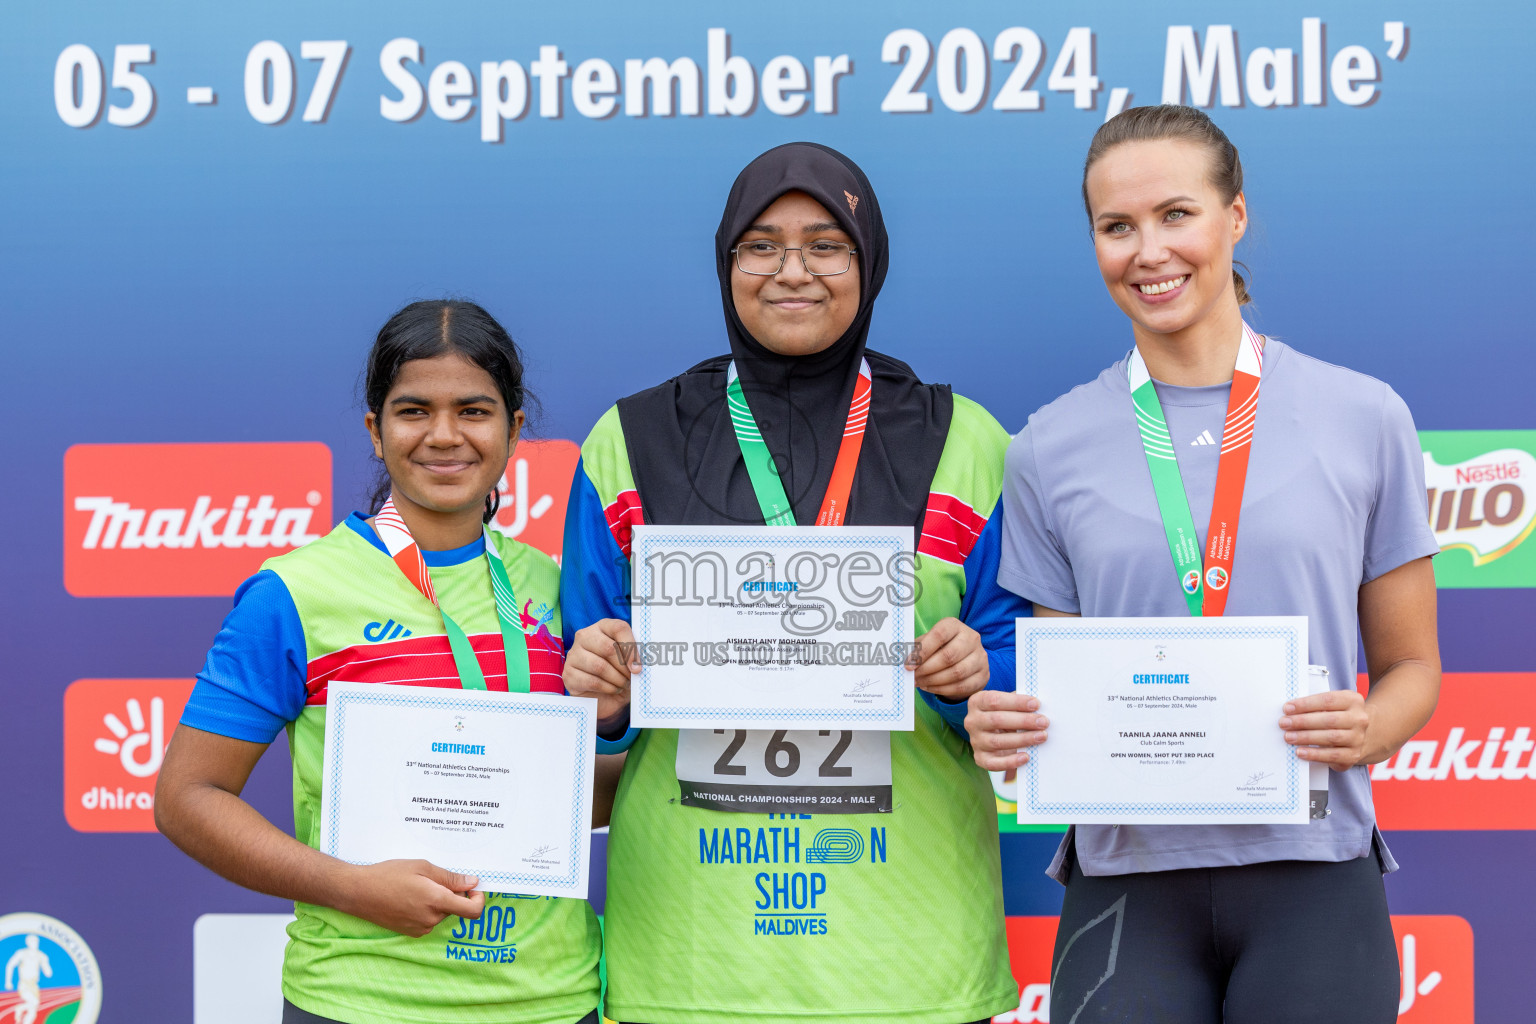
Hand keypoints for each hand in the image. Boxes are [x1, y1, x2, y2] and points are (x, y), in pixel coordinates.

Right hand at [338, 859, 483, 936]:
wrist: (358, 892)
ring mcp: (420, 928)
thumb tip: (472, 883)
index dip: (478, 899)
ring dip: (438, 900)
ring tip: (416, 886)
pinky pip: (429, 919)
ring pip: (441, 913)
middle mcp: (431, 919)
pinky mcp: (411, 932)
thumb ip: (450, 878)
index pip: (472, 911)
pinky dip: (427, 908)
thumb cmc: (388, 875)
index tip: (473, 888)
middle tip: (433, 877)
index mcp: (436, 901)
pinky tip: (409, 897)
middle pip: (455, 908)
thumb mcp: (422, 867)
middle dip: (452, 893)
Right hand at [563, 618, 638, 723]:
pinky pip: (592, 681)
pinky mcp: (568, 674)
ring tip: (623, 684)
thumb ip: (636, 656)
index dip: (631, 647)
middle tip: (631, 677)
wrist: (604, 697)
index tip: (638, 666)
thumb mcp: (630, 662)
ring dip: (617, 679)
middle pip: (608, 647)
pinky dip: (607, 688)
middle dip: (623, 666)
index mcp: (602, 627)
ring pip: (599, 666)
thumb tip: (641, 661)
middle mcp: (585, 636)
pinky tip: (613, 689)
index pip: (618, 628)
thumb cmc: (619, 674)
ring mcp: (573, 654)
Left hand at [909, 617, 989, 700]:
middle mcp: (971, 638)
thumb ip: (916, 648)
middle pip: (949, 656)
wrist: (965, 659)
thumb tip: (899, 658)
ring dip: (933, 681)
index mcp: (955, 626)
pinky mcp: (983, 675)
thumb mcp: (928, 642)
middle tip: (913, 677)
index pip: (939, 635)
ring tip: (920, 683)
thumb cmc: (940, 648)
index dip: (922, 652)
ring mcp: (980, 657)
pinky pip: (962, 686)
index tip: (908, 665)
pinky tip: (930, 688)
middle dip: (927, 669)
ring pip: (956, 673)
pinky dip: (943, 690)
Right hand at [964, 690, 1048, 770]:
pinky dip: (1011, 762)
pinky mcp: (981, 758)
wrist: (994, 732)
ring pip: (997, 742)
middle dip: (1023, 721)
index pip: (994, 701)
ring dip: (1022, 739)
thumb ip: (1019, 703)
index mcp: (977, 702)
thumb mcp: (1008, 704)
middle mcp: (972, 721)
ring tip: (1041, 736)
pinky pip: (993, 763)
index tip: (1036, 704)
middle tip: (1043, 722)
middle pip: (996, 720)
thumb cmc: (1005, 713)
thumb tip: (1039, 707)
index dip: (1016, 702)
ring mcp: (975, 741)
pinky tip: (1026, 757)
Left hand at [1280, 689, 1370, 771]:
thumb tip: (1289, 711)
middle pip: (1329, 720)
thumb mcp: (1332, 705)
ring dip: (1306, 737)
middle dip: (1303, 721)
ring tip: (1288, 737)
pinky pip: (1332, 755)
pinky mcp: (1354, 755)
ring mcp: (1358, 738)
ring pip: (1331, 737)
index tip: (1287, 708)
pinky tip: (1300, 751)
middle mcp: (1359, 719)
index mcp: (1353, 700)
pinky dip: (1314, 754)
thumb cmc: (1337, 716)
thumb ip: (1315, 705)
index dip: (1306, 704)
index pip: (1327, 700)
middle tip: (1284, 723)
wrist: (1359, 735)